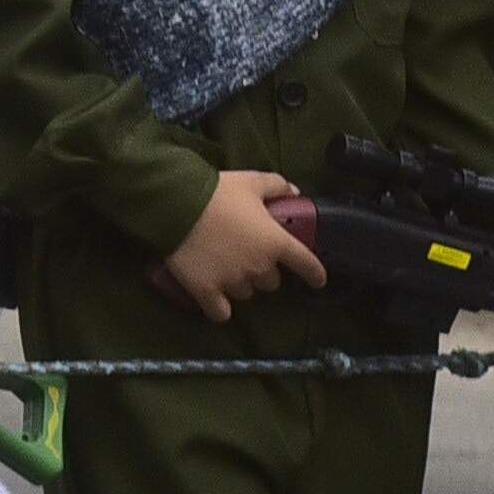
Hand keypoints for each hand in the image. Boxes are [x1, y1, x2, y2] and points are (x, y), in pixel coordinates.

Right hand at [158, 168, 325, 319]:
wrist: (176, 206)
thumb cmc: (218, 193)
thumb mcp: (252, 181)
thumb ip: (277, 186)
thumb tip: (294, 192)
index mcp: (276, 242)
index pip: (307, 264)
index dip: (314, 274)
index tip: (317, 281)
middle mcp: (260, 267)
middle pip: (271, 282)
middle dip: (263, 272)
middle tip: (246, 257)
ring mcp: (233, 281)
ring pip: (246, 293)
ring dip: (241, 284)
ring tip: (224, 271)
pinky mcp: (206, 291)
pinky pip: (220, 312)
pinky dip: (220, 309)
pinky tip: (216, 301)